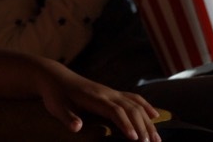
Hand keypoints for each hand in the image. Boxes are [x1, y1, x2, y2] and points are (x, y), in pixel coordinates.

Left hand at [35, 61, 160, 140]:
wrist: (55, 77)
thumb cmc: (55, 95)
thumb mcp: (56, 107)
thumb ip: (67, 117)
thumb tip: (76, 127)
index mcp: (94, 98)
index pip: (115, 111)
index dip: (126, 124)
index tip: (135, 139)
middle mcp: (106, 93)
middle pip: (130, 108)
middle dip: (143, 126)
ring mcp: (111, 92)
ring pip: (135, 104)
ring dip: (148, 120)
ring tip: (157, 138)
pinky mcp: (112, 93)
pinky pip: (133, 98)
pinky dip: (146, 106)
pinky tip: (155, 116)